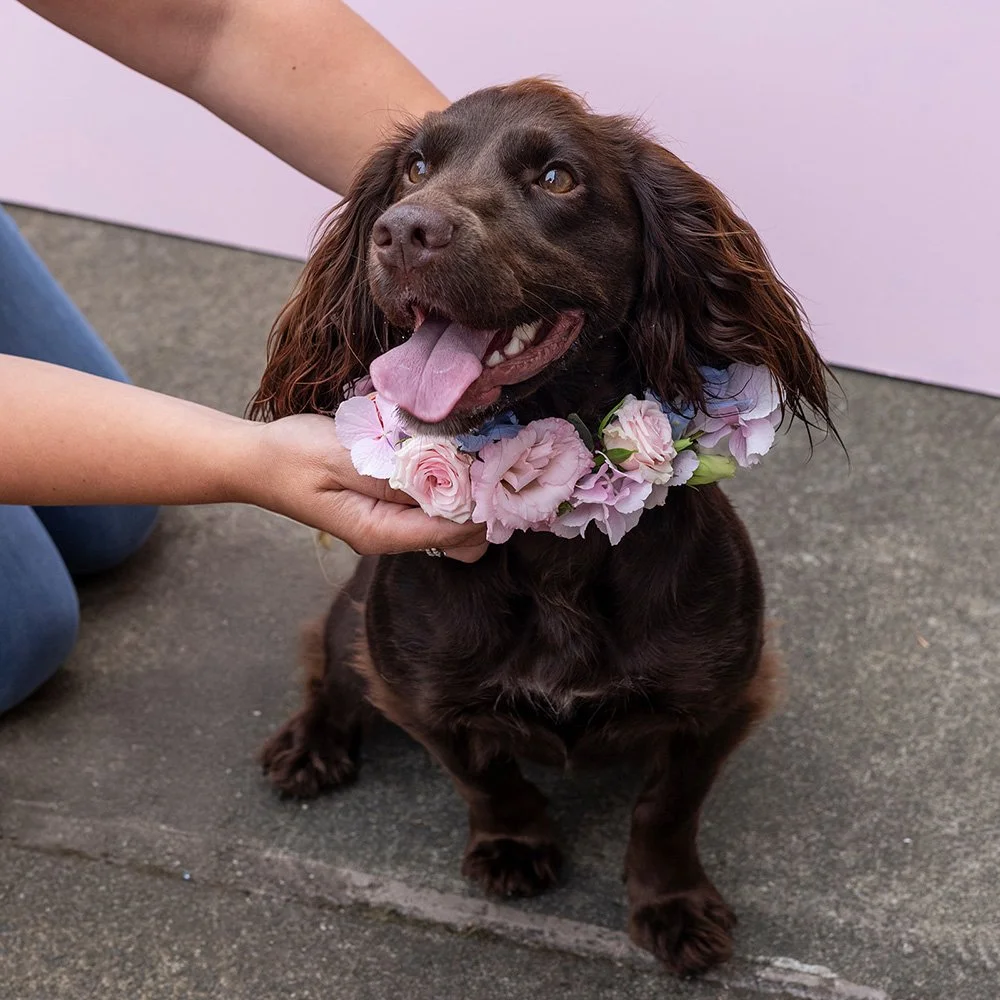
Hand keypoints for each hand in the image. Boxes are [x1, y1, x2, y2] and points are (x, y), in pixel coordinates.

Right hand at [243, 414, 487, 556]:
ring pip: (450, 522)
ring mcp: (390, 525)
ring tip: (465, 449)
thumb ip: (394, 473)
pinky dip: (444, 482)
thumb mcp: (344, 456)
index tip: (494, 466)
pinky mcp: (388, 508)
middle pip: (460, 538)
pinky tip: (440, 452)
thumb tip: (449, 483)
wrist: (256, 460)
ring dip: (464, 490)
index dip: (482, 505)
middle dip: (479, 502)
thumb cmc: (293, 455)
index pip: (453, 533)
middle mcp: (390, 536)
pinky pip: (431, 504)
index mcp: (380, 532)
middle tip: (484, 455)